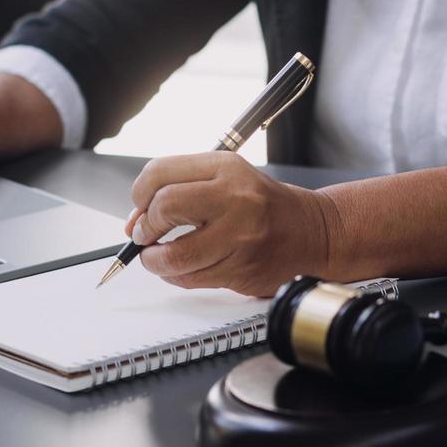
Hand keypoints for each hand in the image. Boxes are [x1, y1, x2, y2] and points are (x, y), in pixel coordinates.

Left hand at [127, 152, 335, 295]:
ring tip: (157, 256)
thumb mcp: (225, 179)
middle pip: (165, 208)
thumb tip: (134, 221)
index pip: (161, 172)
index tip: (140, 207)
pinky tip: (181, 268)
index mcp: (226, 168)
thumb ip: (179, 189)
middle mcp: (234, 198)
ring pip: (174, 255)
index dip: (140, 193)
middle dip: (145, 226)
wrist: (312, 231)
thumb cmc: (263, 204)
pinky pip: (191, 279)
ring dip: (154, 260)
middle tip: (146, 234)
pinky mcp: (241, 269)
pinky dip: (175, 276)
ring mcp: (240, 236)